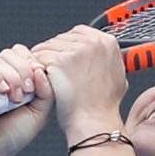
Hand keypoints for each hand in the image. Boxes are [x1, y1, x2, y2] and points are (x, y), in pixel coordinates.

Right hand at [0, 44, 54, 155]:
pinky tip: (3, 91)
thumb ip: (47, 92)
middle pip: (11, 54)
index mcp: (11, 76)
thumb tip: (40, 68)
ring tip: (15, 99)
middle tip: (27, 92)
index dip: (31, 64)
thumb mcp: (40, 112)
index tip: (36, 86)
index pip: (21, 53)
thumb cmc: (14, 134)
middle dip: (24, 71)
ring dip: (12, 78)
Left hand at [30, 26, 126, 141]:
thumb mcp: (116, 77)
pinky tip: (46, 83)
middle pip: (61, 38)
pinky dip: (38, 71)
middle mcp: (93, 42)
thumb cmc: (102, 107)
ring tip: (53, 81)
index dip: (68, 48)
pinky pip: (38, 58)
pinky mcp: (59, 60)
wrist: (94, 122)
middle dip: (55, 54)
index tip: (66, 60)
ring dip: (45, 63)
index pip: (78, 33)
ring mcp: (76, 49)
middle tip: (58, 74)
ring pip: (47, 47)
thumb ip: (107, 60)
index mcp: (107, 43)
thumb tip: (100, 54)